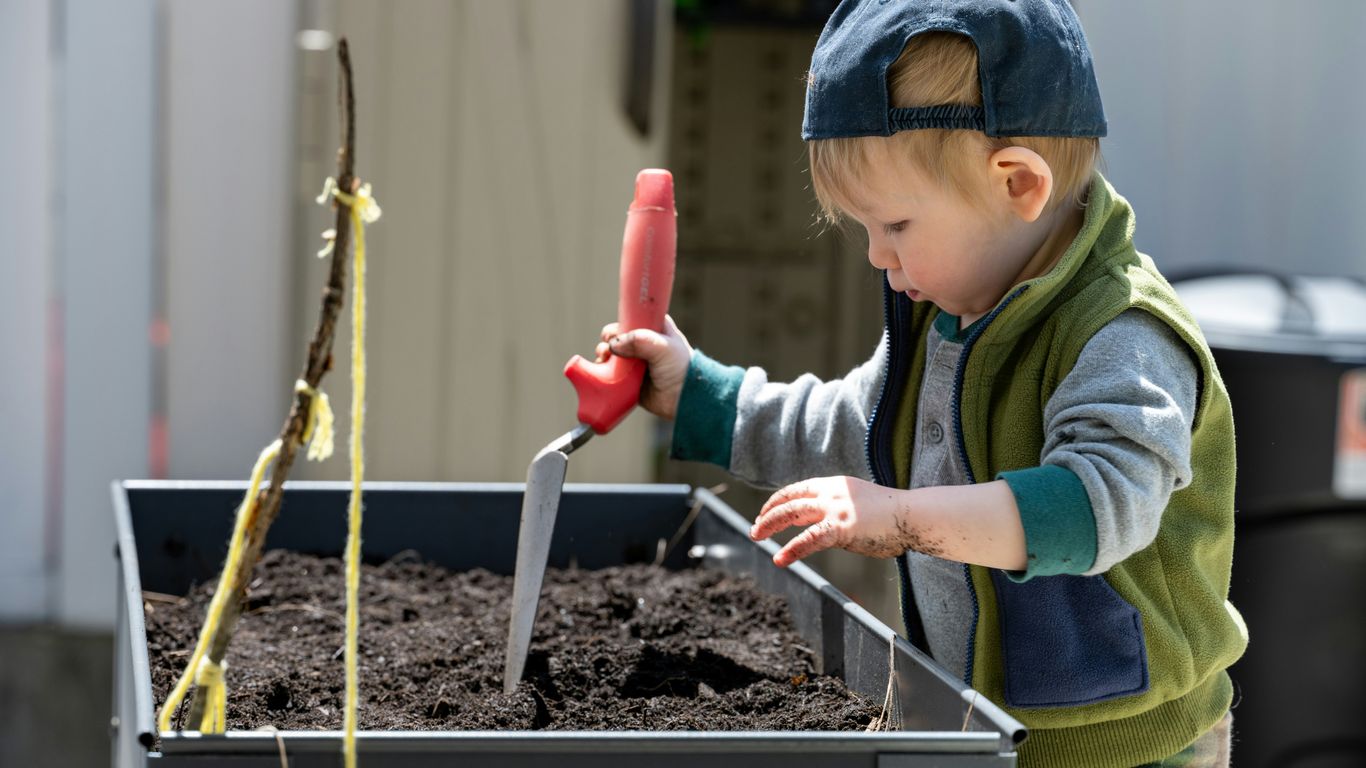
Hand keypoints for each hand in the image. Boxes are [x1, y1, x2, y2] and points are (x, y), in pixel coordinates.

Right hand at [595, 314, 691, 420]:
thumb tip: (614, 344)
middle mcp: (644, 344)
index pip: (634, 318)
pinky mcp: (629, 380)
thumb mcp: (663, 348)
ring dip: (604, 354)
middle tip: (608, 347)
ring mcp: (636, 362)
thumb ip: (640, 340)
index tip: (615, 331)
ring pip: (612, 353)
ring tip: (604, 358)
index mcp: (655, 329)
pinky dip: (604, 371)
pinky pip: (611, 373)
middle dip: (609, 340)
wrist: (685, 399)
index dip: (621, 322)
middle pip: (619, 335)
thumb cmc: (681, 369)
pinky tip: (602, 371)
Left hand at [749, 476, 911, 566]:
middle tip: (755, 527)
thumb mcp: (861, 507)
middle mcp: (832, 492)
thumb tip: (825, 532)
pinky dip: (792, 548)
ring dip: (770, 524)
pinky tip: (780, 558)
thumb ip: (840, 514)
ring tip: (755, 536)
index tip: (766, 511)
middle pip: (791, 499)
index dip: (780, 500)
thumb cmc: (894, 517)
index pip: (799, 489)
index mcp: (836, 484)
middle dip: (769, 513)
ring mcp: (836, 508)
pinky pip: (809, 538)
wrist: (914, 515)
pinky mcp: (841, 527)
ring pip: (793, 512)